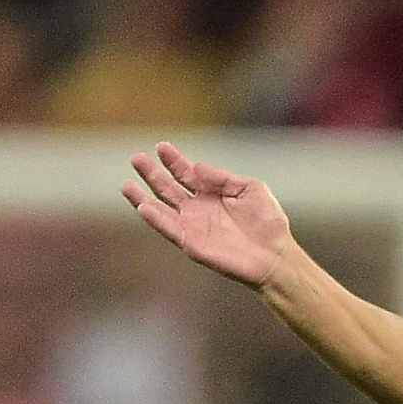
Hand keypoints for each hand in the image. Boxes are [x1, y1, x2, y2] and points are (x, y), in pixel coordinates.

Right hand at [121, 141, 295, 288]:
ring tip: (126, 184)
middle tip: (136, 158)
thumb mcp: (251, 189)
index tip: (162, 147)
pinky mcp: (192, 244)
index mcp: (212, 193)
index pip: (186, 173)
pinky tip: (143, 207)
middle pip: (168, 188)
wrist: (277, 256)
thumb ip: (224, 177)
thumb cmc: (269, 224)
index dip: (174, 160)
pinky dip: (155, 219)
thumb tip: (198, 167)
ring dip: (142, 197)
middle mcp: (198, 209)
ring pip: (161, 209)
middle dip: (152, 174)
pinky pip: (170, 230)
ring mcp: (193, 227)